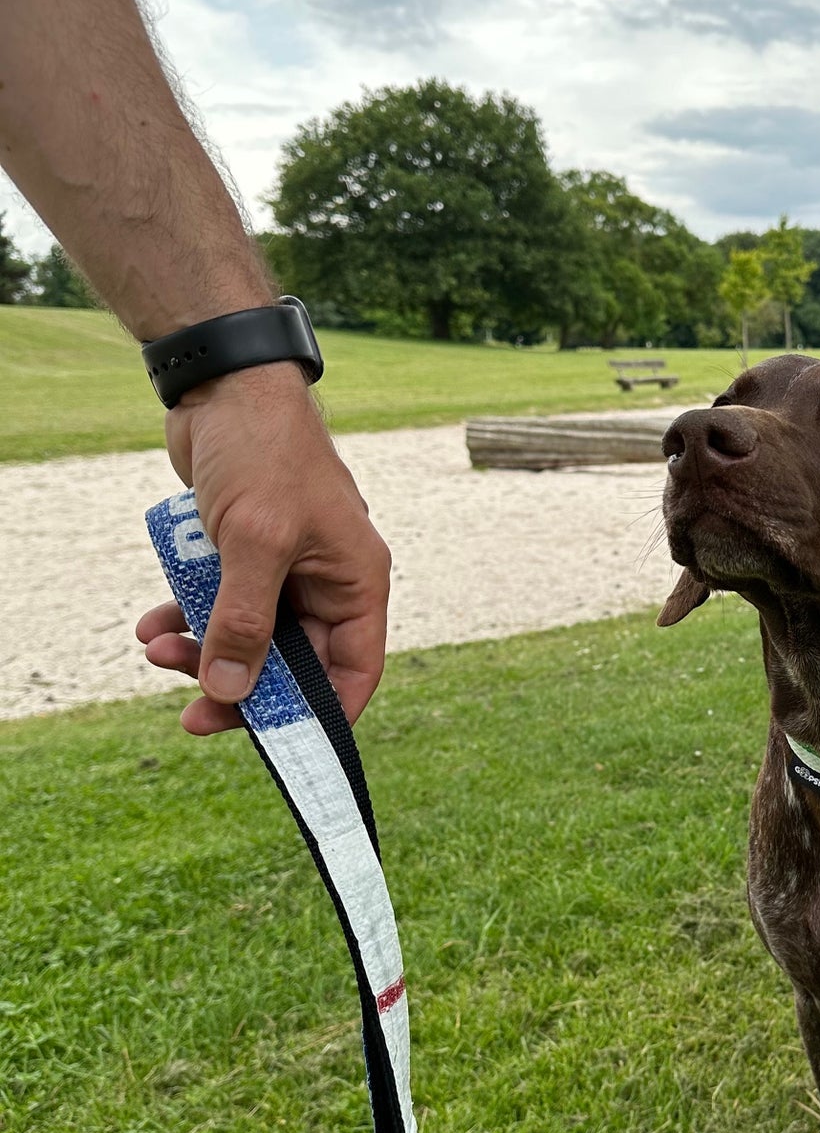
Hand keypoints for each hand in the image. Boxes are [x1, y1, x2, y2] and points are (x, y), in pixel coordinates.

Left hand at [136, 362, 390, 735]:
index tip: (277, 747)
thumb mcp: (255, 543)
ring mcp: (284, 569)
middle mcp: (326, 582)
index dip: (321, 716)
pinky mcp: (244, 554)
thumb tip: (232, 693)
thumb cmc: (261, 453)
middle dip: (239, 685)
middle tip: (191, 711)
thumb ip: (245, 623)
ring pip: (248, 639)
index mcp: (355, 582)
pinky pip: (219, 606)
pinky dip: (188, 619)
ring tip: (155, 649)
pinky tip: (151, 622)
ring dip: (202, 652)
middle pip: (292, 665)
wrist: (222, 385)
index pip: (353, 672)